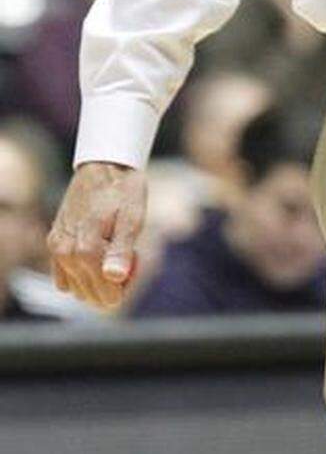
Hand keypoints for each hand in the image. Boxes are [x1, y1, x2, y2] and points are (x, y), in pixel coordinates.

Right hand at [47, 161, 146, 310]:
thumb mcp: (132, 217)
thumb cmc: (123, 190)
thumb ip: (122, 249)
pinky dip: (80, 275)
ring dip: (96, 280)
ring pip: (77, 289)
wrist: (105, 165)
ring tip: (113, 251)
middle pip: (91, 294)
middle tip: (128, 255)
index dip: (126, 285)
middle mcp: (65, 252)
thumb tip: (115, 277)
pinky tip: (97, 255)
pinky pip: (64, 278)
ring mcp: (56, 248)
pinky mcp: (54, 243)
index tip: (136, 260)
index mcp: (85, 248)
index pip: (106, 293)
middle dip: (112, 284)